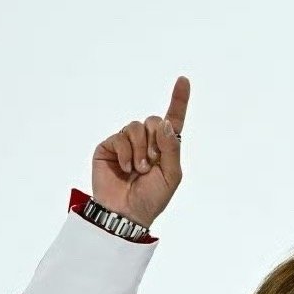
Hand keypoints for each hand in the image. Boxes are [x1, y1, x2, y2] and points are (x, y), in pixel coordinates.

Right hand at [91, 73, 190, 229]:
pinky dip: (126, 153)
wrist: (126, 213)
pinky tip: (126, 169)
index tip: (183, 80)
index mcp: (164, 148)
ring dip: (140, 149)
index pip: (173, 120)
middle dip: (155, 141)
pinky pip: (120, 137)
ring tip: (139, 170)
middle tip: (151, 163)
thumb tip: (164, 122)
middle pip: (153, 120)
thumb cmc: (151, 198)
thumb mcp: (171, 176)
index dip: (178, 100)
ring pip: (136, 126)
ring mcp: (126, 143)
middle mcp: (145, 142)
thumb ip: (172, 149)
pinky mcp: (109, 146)